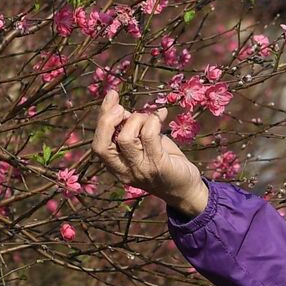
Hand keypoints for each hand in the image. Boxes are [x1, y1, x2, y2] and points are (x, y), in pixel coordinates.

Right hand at [93, 86, 208, 218]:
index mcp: (116, 167)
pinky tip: (162, 114)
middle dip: (108, 120)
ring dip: (136, 119)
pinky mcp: (159, 166)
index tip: (112, 96)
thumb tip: (121, 108)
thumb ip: (129, 131)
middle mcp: (124, 172)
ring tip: (149, 117)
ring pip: (125, 139)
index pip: (98, 145)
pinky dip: (154, 119)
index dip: (102, 117)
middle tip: (123, 108)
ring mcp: (141, 170)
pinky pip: (149, 136)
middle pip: (102, 146)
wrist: (187, 189)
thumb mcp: (142, 146)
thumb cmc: (163, 161)